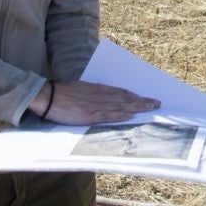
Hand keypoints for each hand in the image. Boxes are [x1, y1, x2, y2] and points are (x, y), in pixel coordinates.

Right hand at [30, 80, 159, 124]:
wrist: (48, 97)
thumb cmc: (62, 93)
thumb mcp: (81, 89)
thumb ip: (94, 93)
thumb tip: (105, 97)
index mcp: (97, 89)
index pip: (121, 92)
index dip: (135, 95)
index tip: (147, 98)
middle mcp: (99, 95)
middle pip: (125, 98)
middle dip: (142, 101)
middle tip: (157, 103)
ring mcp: (95, 105)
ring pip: (120, 106)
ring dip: (136, 107)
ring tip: (150, 108)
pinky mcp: (88, 115)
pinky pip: (107, 115)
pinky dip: (119, 115)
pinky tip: (130, 116)